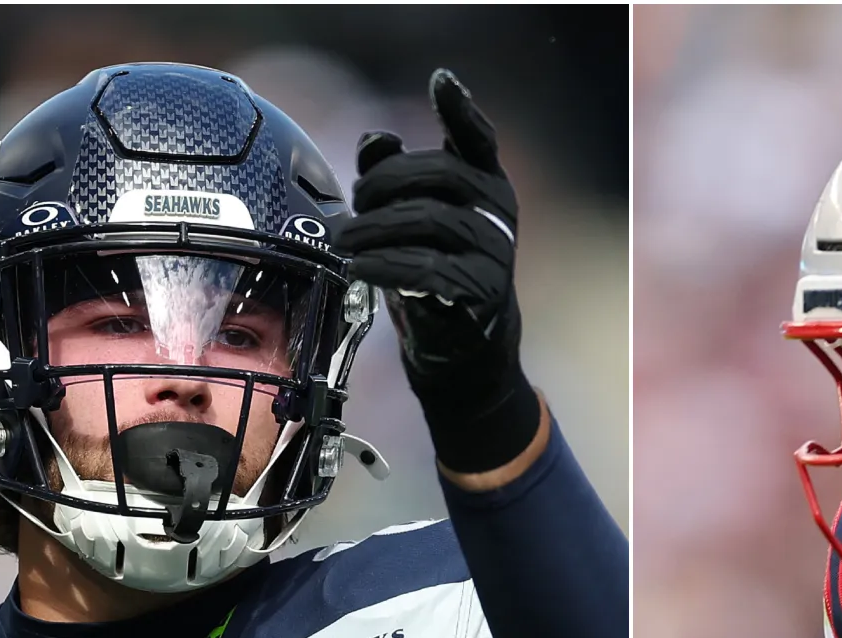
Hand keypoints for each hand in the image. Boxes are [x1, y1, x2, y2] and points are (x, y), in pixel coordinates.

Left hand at [335, 69, 535, 474]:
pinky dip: (386, 266)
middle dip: (383, 184)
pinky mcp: (481, 293)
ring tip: (344, 244)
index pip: (477, 137)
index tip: (440, 81)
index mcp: (485, 186)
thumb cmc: (432, 277)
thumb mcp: (409, 224)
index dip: (460, 108)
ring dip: (374, 229)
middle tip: (352, 205)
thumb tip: (375, 139)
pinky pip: (428, 269)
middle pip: (438, 174)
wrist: (462, 352)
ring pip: (429, 221)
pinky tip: (360, 269)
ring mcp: (495, 253)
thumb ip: (393, 179)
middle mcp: (498, 212)